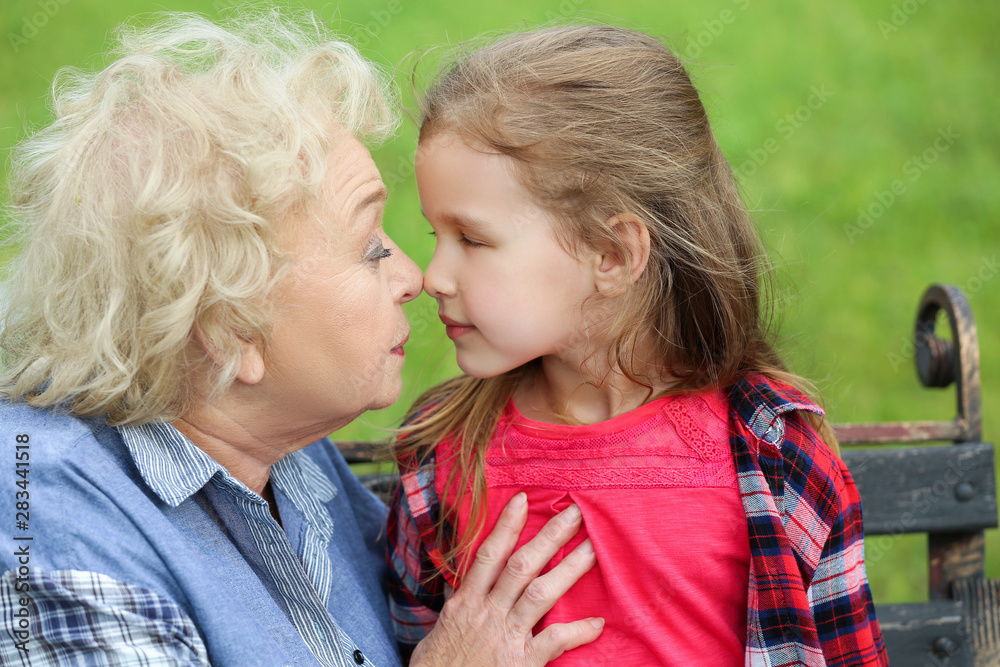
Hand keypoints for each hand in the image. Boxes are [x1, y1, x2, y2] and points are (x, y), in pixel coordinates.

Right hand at [409, 493, 602, 665]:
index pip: (488, 555)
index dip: (506, 525)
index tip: (523, 500)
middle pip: (522, 565)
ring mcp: (506, 635)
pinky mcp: (522, 662)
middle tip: (575, 513)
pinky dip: (577, 631)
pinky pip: (555, 641)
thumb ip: (456, 611)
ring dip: (569, 569)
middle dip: (549, 536)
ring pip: (541, 593)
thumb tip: (463, 596)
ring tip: (593, 549)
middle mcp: (487, 612)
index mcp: (465, 603)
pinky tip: (597, 622)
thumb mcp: (439, 633)